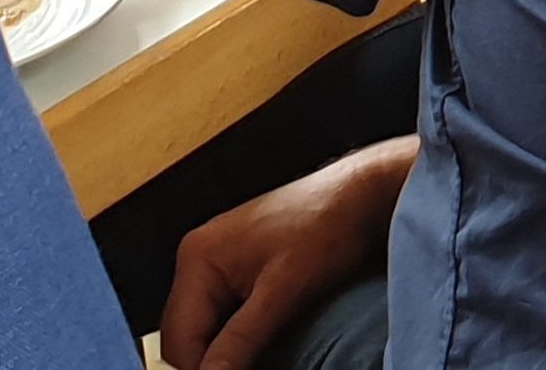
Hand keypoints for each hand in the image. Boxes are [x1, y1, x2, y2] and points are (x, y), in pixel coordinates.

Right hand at [159, 141, 410, 369]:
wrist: (365, 192)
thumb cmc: (330, 227)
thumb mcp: (285, 290)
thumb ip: (240, 339)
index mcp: (198, 258)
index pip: (179, 340)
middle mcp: (200, 258)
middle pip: (189, 335)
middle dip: (212, 361)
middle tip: (256, 366)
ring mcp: (220, 261)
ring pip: (207, 328)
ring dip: (226, 351)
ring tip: (261, 358)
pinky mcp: (242, 267)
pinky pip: (226, 315)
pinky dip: (240, 335)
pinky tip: (263, 344)